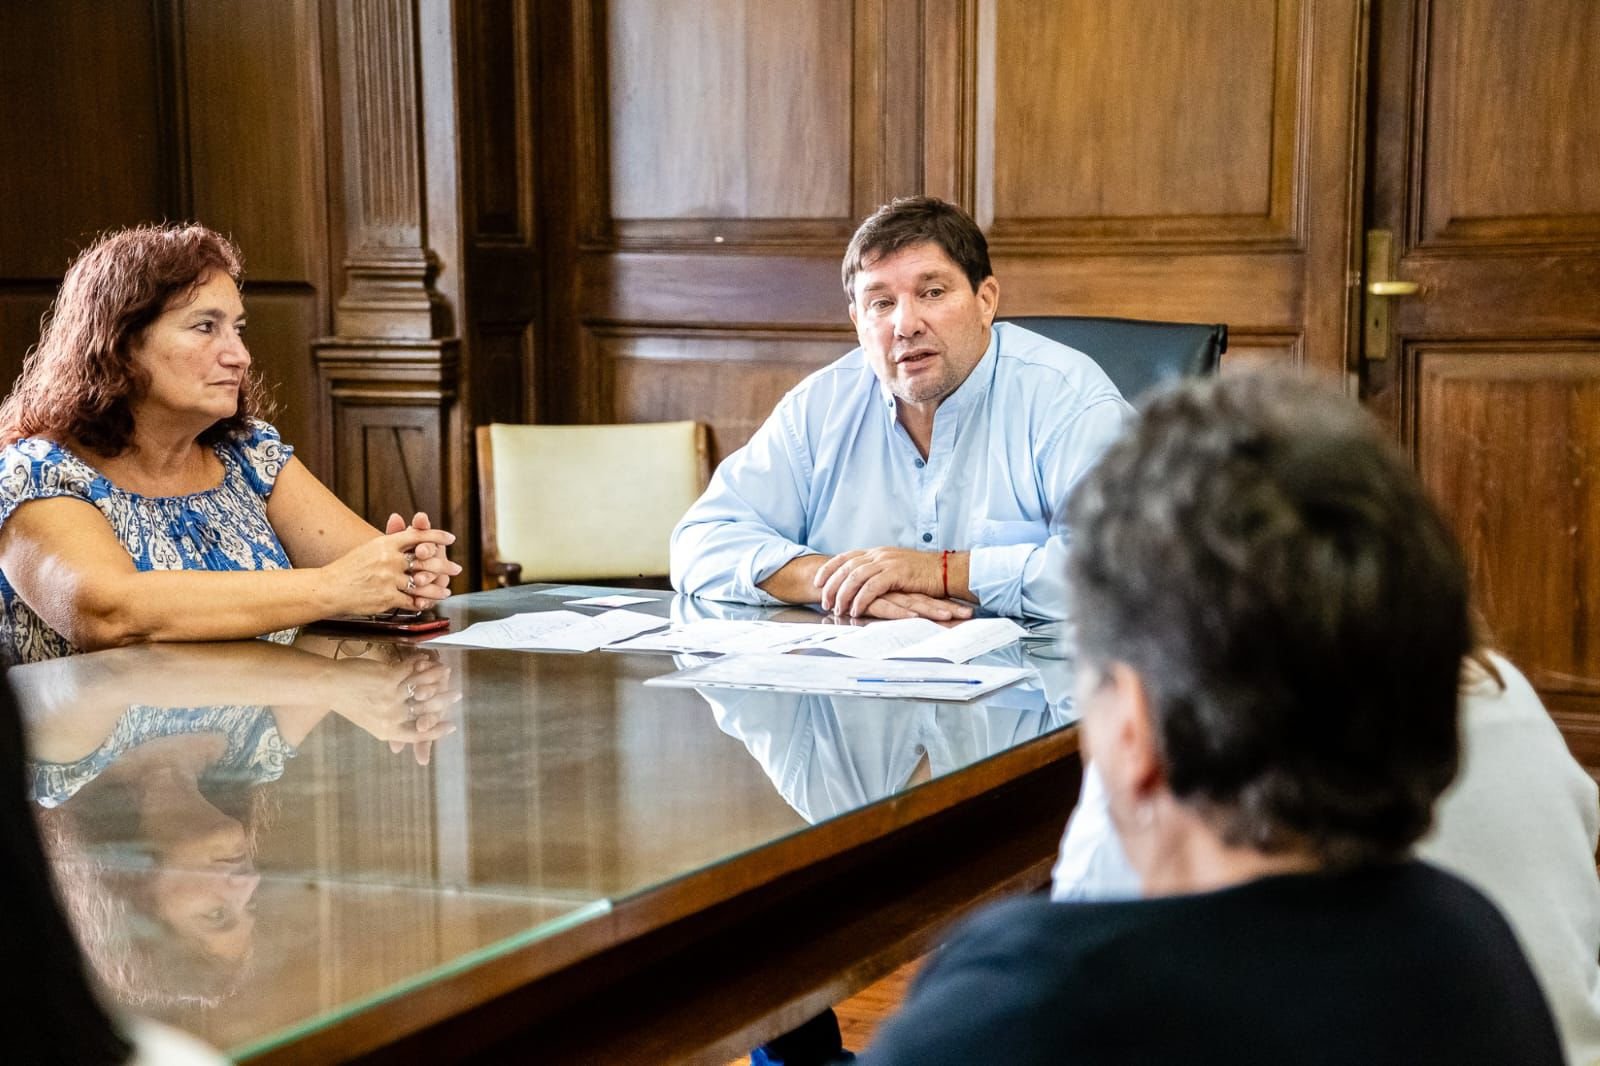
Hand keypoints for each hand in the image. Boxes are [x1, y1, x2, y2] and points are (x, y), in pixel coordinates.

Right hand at [324, 522, 456, 613]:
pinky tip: (427, 604)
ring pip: (422, 584)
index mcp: (385, 543)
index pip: (417, 536)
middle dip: (445, 566)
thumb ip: (391, 546)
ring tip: (446, 591)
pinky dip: (420, 603)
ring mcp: (389, 579)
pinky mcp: (387, 597)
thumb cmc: (348, 569)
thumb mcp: (369, 549)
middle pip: (426, 560)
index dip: (437, 536)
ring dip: (437, 589)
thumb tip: (412, 539)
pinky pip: (411, 600)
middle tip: (456, 569)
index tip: (450, 539)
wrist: (329, 588)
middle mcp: (389, 559)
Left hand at [326, 651, 459, 764]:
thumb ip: (389, 727)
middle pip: (425, 711)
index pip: (418, 735)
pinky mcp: (388, 679)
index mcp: (387, 731)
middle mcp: (390, 717)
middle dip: (444, 702)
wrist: (329, 686)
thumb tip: (400, 743)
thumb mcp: (370, 722)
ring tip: (447, 672)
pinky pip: (411, 672)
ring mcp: (390, 698)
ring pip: (421, 688)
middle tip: (457, 695)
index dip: (437, 731)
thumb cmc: (348, 703)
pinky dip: (421, 664)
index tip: (451, 726)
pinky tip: (428, 658)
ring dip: (437, 678)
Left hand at [814, 547, 972, 619]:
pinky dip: (861, 599)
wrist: (946, 570)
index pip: (845, 557)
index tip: (816, 582)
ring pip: (855, 577)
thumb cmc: (923, 574)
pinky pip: (872, 587)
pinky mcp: (897, 574)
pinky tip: (855, 610)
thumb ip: (878, 572)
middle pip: (846, 566)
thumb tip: (860, 584)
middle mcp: (879, 554)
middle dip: (831, 584)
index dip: (828, 568)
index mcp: (877, 552)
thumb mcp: (895, 568)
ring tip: (836, 609)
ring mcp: (888, 562)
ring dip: (843, 594)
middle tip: (823, 601)